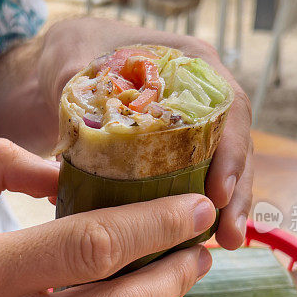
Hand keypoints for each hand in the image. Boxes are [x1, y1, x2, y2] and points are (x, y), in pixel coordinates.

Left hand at [38, 17, 252, 249]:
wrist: (59, 66)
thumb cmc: (73, 52)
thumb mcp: (73, 61)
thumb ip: (79, 87)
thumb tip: (83, 130)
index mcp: (189, 64)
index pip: (228, 108)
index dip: (231, 152)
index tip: (219, 192)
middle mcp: (199, 95)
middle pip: (234, 145)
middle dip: (236, 192)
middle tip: (229, 236)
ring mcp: (190, 125)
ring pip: (221, 167)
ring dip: (225, 207)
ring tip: (225, 244)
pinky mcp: (173, 152)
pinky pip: (194, 180)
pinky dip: (193, 209)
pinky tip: (192, 241)